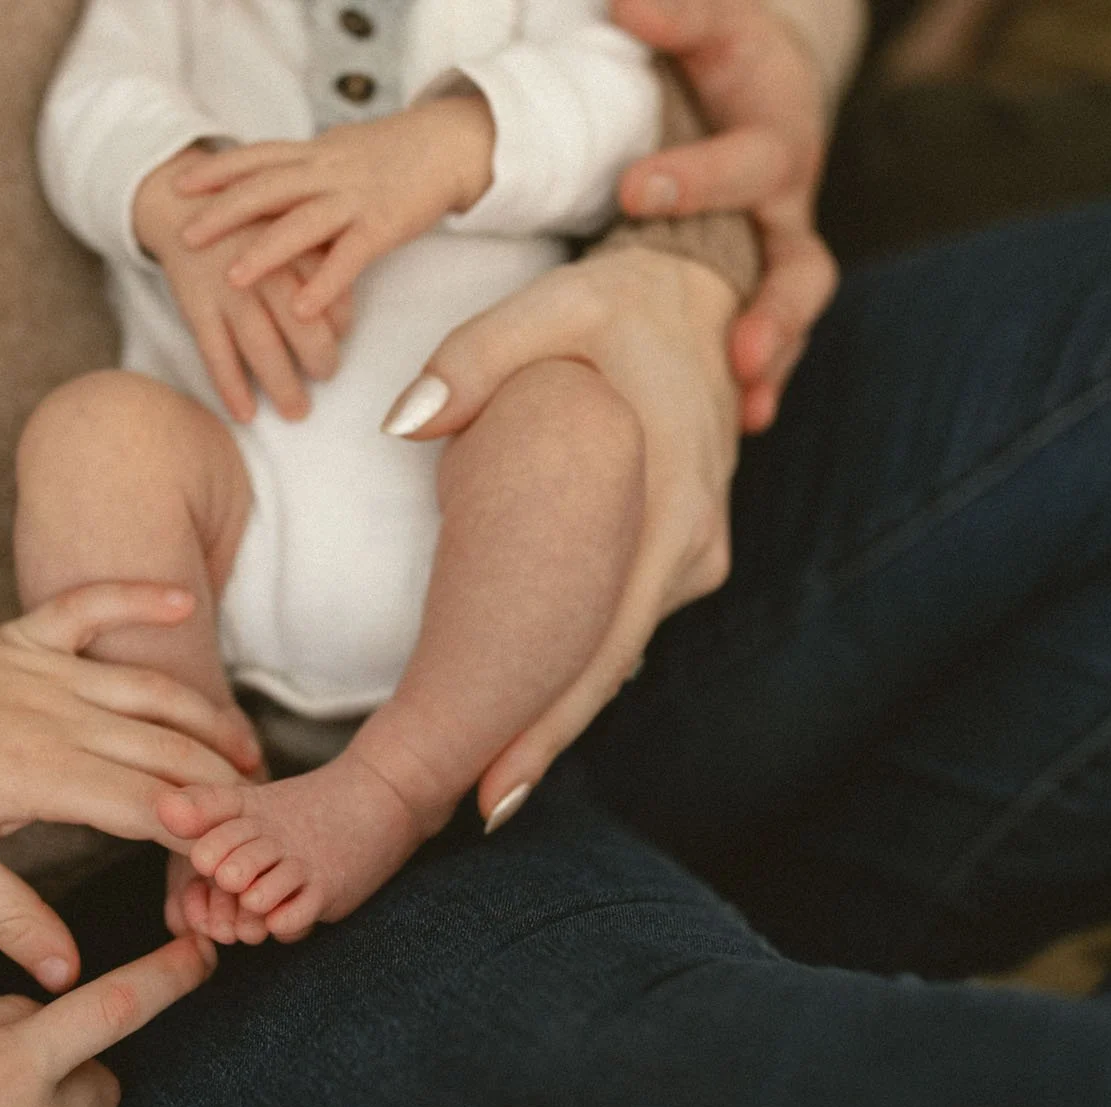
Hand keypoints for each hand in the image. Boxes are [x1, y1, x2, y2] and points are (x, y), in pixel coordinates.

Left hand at [0, 583, 259, 991]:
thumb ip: (11, 917)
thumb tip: (66, 979)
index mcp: (39, 774)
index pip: (149, 808)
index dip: (202, 835)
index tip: (238, 862)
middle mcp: (55, 714)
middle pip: (167, 751)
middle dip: (224, 787)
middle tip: (265, 821)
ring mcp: (43, 667)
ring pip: (148, 690)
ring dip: (206, 717)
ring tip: (250, 753)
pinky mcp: (22, 633)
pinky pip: (90, 606)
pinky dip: (136, 598)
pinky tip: (182, 601)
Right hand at [136, 148, 351, 422]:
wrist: (180, 203)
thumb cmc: (250, 221)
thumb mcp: (290, 224)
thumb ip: (320, 260)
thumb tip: (345, 314)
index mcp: (294, 245)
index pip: (330, 292)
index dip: (341, 322)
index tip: (341, 338)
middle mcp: (264, 268)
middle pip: (301, 324)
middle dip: (319, 358)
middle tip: (327, 376)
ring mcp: (227, 290)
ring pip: (260, 345)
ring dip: (281, 384)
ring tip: (297, 412)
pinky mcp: (195, 305)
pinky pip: (214, 353)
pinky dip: (230, 386)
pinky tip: (245, 414)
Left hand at [173, 95, 496, 322]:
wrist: (451, 142)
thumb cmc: (392, 153)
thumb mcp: (339, 152)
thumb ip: (302, 167)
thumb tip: (262, 177)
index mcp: (315, 154)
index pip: (257, 157)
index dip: (217, 171)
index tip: (180, 187)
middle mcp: (328, 172)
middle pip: (267, 189)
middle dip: (224, 213)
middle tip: (186, 237)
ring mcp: (356, 198)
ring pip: (302, 223)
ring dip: (264, 252)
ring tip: (232, 278)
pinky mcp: (385, 225)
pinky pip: (350, 257)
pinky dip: (324, 283)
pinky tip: (301, 309)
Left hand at [381, 247, 740, 825]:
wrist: (704, 292)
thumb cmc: (618, 304)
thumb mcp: (551, 305)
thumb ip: (474, 357)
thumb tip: (406, 422)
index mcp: (670, 501)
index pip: (605, 637)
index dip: (552, 718)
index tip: (496, 784)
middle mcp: (690, 546)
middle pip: (609, 666)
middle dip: (546, 741)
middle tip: (479, 811)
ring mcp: (690, 553)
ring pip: (616, 650)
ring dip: (559, 710)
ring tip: (490, 779)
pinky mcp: (675, 550)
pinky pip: (621, 621)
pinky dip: (577, 666)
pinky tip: (530, 709)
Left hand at [612, 0, 840, 432]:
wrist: (766, 83)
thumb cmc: (729, 54)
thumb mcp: (714, 20)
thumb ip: (676, 14)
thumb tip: (625, 3)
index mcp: (778, 142)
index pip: (749, 163)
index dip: (697, 179)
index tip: (635, 189)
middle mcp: (789, 211)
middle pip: (802, 268)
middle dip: (775, 312)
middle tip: (738, 350)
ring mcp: (778, 257)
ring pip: (791, 321)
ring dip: (773, 367)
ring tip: (746, 413)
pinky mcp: (759, 287)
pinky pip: (767, 344)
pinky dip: (757, 385)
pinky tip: (735, 429)